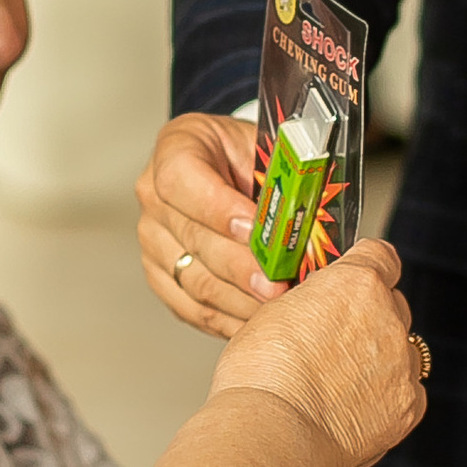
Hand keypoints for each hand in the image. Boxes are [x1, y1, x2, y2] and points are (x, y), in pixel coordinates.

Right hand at [137, 110, 280, 335]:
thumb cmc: (253, 156)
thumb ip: (285, 174)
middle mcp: (155, 194)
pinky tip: (259, 320)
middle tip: (278, 284)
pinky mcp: (162, 275)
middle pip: (192, 238)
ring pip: (193, 279)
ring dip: (240, 299)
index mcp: (178, 147)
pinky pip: (192, 307)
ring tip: (278, 307)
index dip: (217, 209)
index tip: (254, 229)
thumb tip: (312, 212)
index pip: (181, 180)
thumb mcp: (270, 146)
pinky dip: (228, 318)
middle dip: (242, 267)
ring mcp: (154, 238)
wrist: (235, 171)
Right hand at [210, 235, 425, 466]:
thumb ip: (313, 301)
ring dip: (380, 358)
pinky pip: (406, 392)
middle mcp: (389, 319)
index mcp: (357, 284)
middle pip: (392, 304)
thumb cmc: (260, 376)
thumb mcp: (273, 312)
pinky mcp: (408, 407)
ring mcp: (403, 365)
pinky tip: (352, 408)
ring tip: (338, 381)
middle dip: (369, 316)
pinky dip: (386, 397)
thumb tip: (318, 305)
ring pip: (402, 350)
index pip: (381, 256)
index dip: (366, 267)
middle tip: (335, 339)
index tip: (354, 279)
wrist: (272, 435)